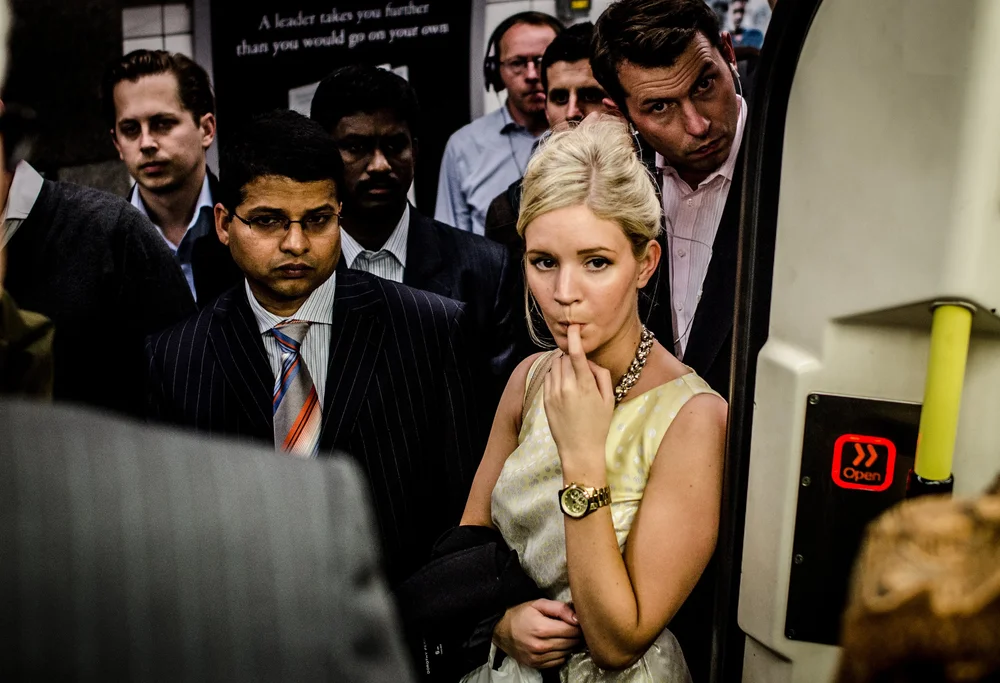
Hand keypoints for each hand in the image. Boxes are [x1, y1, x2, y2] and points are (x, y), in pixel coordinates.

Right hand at [493, 599, 581, 668]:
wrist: (500, 629)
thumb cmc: (521, 614)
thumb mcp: (538, 604)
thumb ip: (559, 608)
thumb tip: (577, 618)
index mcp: (542, 628)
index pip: (571, 630)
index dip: (578, 625)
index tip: (577, 621)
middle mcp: (540, 645)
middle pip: (570, 643)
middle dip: (575, 635)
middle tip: (573, 628)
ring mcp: (537, 657)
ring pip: (566, 653)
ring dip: (569, 645)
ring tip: (565, 636)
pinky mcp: (535, 664)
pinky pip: (557, 662)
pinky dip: (561, 654)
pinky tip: (557, 645)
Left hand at [544, 325, 613, 476]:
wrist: (579, 450)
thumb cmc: (598, 425)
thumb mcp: (609, 400)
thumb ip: (602, 376)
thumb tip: (590, 362)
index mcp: (584, 385)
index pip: (577, 354)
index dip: (575, 338)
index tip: (574, 326)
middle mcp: (566, 387)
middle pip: (565, 358)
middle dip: (573, 358)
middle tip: (583, 371)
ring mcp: (553, 393)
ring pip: (555, 366)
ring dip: (563, 365)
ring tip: (574, 381)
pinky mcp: (545, 400)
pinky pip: (548, 377)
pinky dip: (556, 376)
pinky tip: (565, 388)